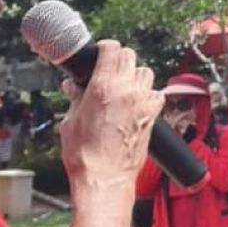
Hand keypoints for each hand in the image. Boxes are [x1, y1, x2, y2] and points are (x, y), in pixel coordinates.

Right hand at [58, 41, 162, 187]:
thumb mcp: (71, 120)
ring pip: (146, 72)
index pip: (112, 49)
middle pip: (130, 56)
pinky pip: (156, 94)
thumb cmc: (84, 154)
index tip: (101, 53)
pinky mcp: (153, 115)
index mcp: (103, 85)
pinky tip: (137, 104)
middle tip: (110, 71)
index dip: (106, 48)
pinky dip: (148, 94)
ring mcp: (143, 102)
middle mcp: (126, 89)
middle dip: (119, 60)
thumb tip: (72, 86)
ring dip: (135, 76)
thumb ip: (75, 97)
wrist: (104, 178)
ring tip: (123, 88)